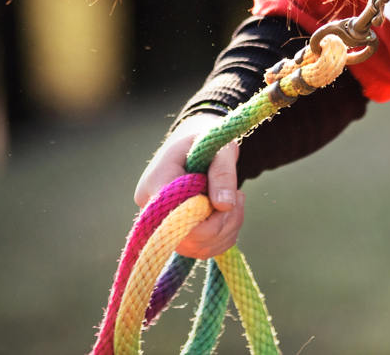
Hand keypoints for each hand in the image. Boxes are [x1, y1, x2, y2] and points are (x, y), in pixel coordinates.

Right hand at [133, 116, 243, 257]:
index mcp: (156, 180)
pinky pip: (201, 250)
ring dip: (226, 231)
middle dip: (221, 224)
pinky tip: (230, 214)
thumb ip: (222, 174)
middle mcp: (150, 208)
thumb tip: (224, 205)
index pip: (176, 217)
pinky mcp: (174, 235)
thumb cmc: (206, 139)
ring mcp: (160, 225)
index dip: (208, 216)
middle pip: (187, 239)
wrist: (195, 141)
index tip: (230, 198)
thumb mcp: (219, 147)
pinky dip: (223, 238)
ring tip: (236, 201)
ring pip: (196, 248)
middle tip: (238, 197)